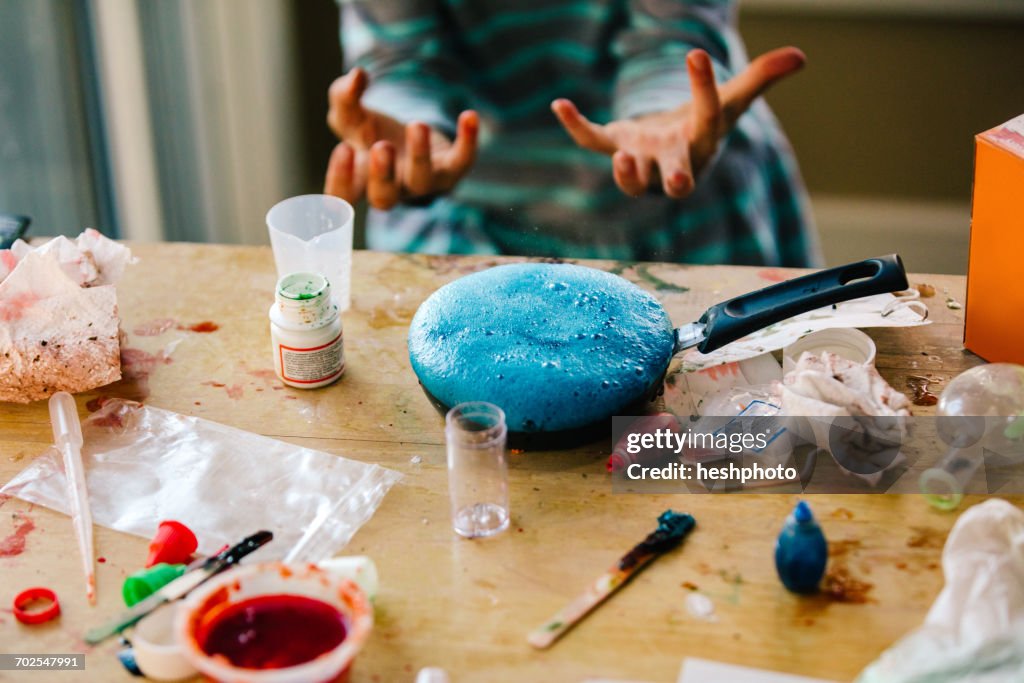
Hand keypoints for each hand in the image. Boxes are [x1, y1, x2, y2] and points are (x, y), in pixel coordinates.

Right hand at [324, 68, 478, 208]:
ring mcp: (422, 183)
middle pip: (384, 198)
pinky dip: (467, 140)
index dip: (342, 180)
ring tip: (417, 124)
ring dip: (419, 154)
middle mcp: (391, 188)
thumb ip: (344, 98)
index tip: (344, 149)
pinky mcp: (451, 170)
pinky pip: (462, 161)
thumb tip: (356, 76)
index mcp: (360, 180)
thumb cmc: (372, 134)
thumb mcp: (353, 115)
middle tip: (381, 147)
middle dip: (382, 175)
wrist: (410, 139)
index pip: (345, 195)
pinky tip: (468, 116)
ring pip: (422, 181)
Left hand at [551, 46, 804, 198]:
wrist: (673, 150)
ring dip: (627, 173)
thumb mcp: (732, 100)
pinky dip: (577, 125)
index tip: (697, 54)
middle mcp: (671, 163)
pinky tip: (560, 104)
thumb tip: (800, 55)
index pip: (707, 119)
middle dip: (676, 180)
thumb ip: (760, 78)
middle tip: (678, 181)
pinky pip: (594, 142)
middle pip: (675, 180)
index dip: (704, 88)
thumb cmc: (705, 125)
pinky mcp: (615, 148)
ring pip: (633, 180)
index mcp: (701, 145)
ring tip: (623, 154)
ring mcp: (641, 162)